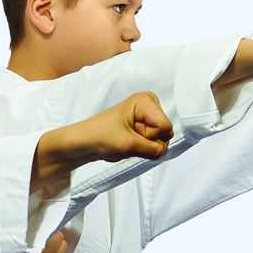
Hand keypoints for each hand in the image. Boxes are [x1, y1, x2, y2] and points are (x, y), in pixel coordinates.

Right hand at [23, 227, 74, 252]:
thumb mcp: (20, 241)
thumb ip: (32, 232)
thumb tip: (44, 220)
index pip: (56, 234)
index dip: (49, 228)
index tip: (43, 227)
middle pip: (61, 239)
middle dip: (54, 236)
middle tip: (43, 235)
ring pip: (63, 248)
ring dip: (56, 245)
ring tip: (44, 245)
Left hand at [30, 92, 172, 192]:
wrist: (87, 141)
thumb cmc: (102, 137)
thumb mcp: (129, 145)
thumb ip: (153, 149)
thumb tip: (165, 151)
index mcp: (146, 100)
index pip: (165, 127)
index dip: (149, 136)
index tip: (130, 131)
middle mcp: (150, 104)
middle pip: (166, 132)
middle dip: (149, 140)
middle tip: (129, 136)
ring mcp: (149, 115)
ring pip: (162, 139)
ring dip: (145, 145)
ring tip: (128, 138)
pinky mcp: (147, 125)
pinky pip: (156, 142)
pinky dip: (144, 146)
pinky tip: (131, 140)